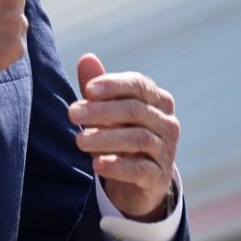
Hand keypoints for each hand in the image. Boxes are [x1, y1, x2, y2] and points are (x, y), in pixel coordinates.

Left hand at [68, 53, 179, 221]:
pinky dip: (118, 166)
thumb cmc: (121, 136)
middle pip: (135, 110)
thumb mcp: (107, 114)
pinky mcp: (160, 177)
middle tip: (73, 114)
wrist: (137, 182)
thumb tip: (86, 58)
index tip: (88, 90)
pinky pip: (140, 169)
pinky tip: (97, 164)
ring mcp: (167, 150)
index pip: (139, 85)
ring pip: (138, 139)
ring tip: (79, 140)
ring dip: (105, 138)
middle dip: (101, 111)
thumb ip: (98, 89)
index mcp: (158, 100)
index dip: (113, 85)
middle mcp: (168, 123)